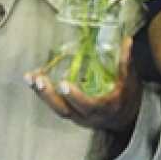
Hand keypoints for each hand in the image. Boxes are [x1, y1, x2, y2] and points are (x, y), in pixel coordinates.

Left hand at [26, 36, 143, 131]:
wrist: (123, 120)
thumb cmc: (127, 98)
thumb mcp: (130, 82)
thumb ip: (126, 62)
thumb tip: (127, 40)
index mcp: (104, 109)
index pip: (88, 106)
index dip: (76, 96)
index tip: (64, 84)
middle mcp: (87, 116)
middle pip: (64, 110)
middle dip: (49, 96)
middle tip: (38, 80)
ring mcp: (77, 116)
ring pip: (56, 108)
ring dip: (41, 93)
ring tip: (30, 77)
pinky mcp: (70, 112)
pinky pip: (54, 104)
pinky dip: (42, 93)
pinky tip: (34, 78)